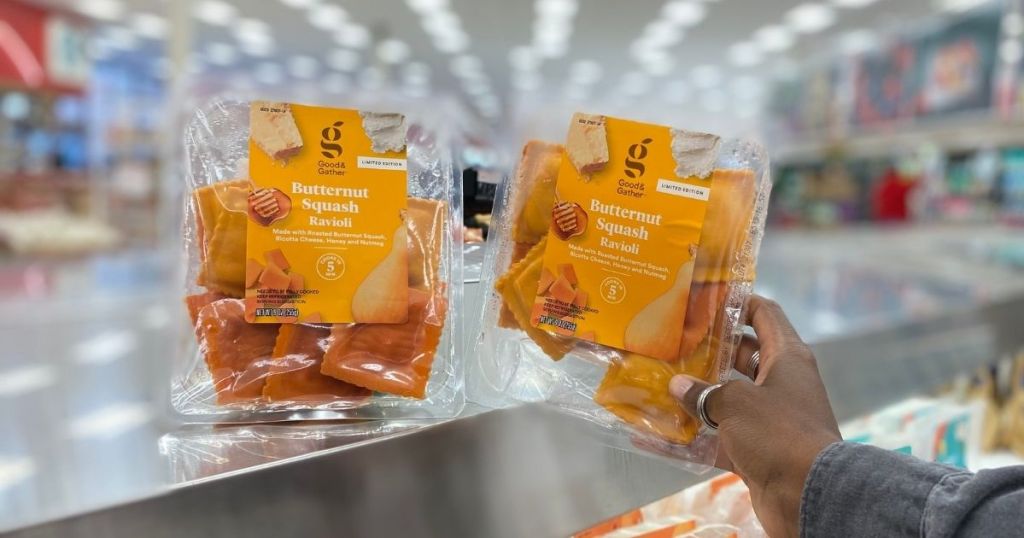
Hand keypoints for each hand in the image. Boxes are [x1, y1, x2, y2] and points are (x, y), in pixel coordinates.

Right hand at [670, 295, 841, 537]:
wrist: (809, 496)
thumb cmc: (778, 433)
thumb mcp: (737, 403)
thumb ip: (705, 392)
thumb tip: (678, 386)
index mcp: (786, 358)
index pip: (765, 315)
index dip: (738, 301)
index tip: (705, 296)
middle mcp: (780, 384)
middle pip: (740, 357)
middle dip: (707, 351)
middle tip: (670, 343)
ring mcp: (768, 419)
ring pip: (726, 399)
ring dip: (694, 397)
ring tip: (656, 385)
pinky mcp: (756, 451)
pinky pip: (717, 439)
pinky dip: (690, 440)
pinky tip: (654, 438)